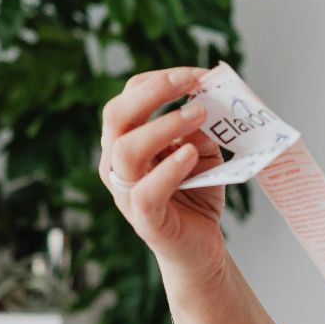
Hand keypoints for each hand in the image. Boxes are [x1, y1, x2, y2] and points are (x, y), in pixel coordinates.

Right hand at [100, 66, 228, 279]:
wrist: (201, 248)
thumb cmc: (196, 194)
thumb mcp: (202, 150)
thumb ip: (200, 127)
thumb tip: (208, 97)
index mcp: (126, 140)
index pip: (129, 97)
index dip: (161, 79)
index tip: (198, 74)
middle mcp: (116, 163)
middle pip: (116, 115)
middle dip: (153, 91)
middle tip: (191, 82)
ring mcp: (125, 192)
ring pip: (125, 150)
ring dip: (164, 125)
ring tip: (199, 114)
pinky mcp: (144, 220)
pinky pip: (145, 191)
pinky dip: (169, 168)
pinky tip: (190, 154)